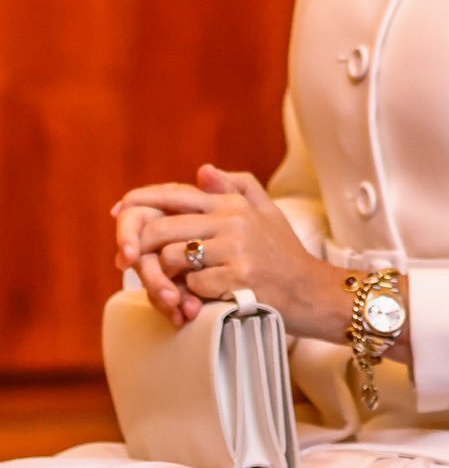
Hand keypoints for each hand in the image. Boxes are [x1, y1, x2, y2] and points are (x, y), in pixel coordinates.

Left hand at [125, 165, 344, 336]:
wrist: (311, 292)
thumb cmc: (285, 255)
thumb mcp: (267, 213)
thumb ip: (238, 187)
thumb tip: (202, 170)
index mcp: (233, 204)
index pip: (175, 194)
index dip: (140, 201)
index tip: (119, 212)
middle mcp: (233, 220)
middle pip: (161, 228)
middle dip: (141, 248)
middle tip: (134, 263)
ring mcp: (235, 248)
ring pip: (171, 257)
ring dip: (166, 276)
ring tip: (176, 285)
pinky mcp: (236, 276)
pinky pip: (190, 284)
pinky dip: (190, 294)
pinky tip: (203, 297)